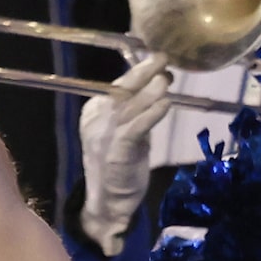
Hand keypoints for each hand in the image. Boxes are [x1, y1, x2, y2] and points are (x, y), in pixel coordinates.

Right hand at [76, 53, 169, 256]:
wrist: (108, 202)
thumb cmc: (120, 163)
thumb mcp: (126, 130)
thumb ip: (137, 108)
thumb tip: (159, 79)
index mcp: (93, 114)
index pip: (115, 86)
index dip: (136, 71)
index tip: (155, 58)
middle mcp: (95, 122)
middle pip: (119, 91)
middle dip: (140, 73)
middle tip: (162, 57)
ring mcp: (104, 138)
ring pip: (128, 108)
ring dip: (149, 91)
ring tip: (167, 79)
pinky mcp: (117, 154)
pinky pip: (135, 129)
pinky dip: (151, 115)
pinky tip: (166, 104)